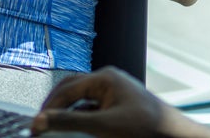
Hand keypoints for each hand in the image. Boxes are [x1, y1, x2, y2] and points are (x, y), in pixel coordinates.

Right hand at [32, 67, 209, 137]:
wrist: (174, 136)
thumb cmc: (145, 128)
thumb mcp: (102, 126)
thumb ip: (70, 122)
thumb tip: (42, 120)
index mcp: (105, 77)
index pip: (67, 89)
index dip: (49, 107)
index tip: (35, 125)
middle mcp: (109, 80)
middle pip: (72, 90)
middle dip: (55, 107)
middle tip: (40, 124)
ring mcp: (115, 93)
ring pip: (82, 100)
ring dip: (68, 113)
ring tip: (55, 127)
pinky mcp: (120, 107)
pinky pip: (94, 109)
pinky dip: (82, 118)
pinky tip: (77, 130)